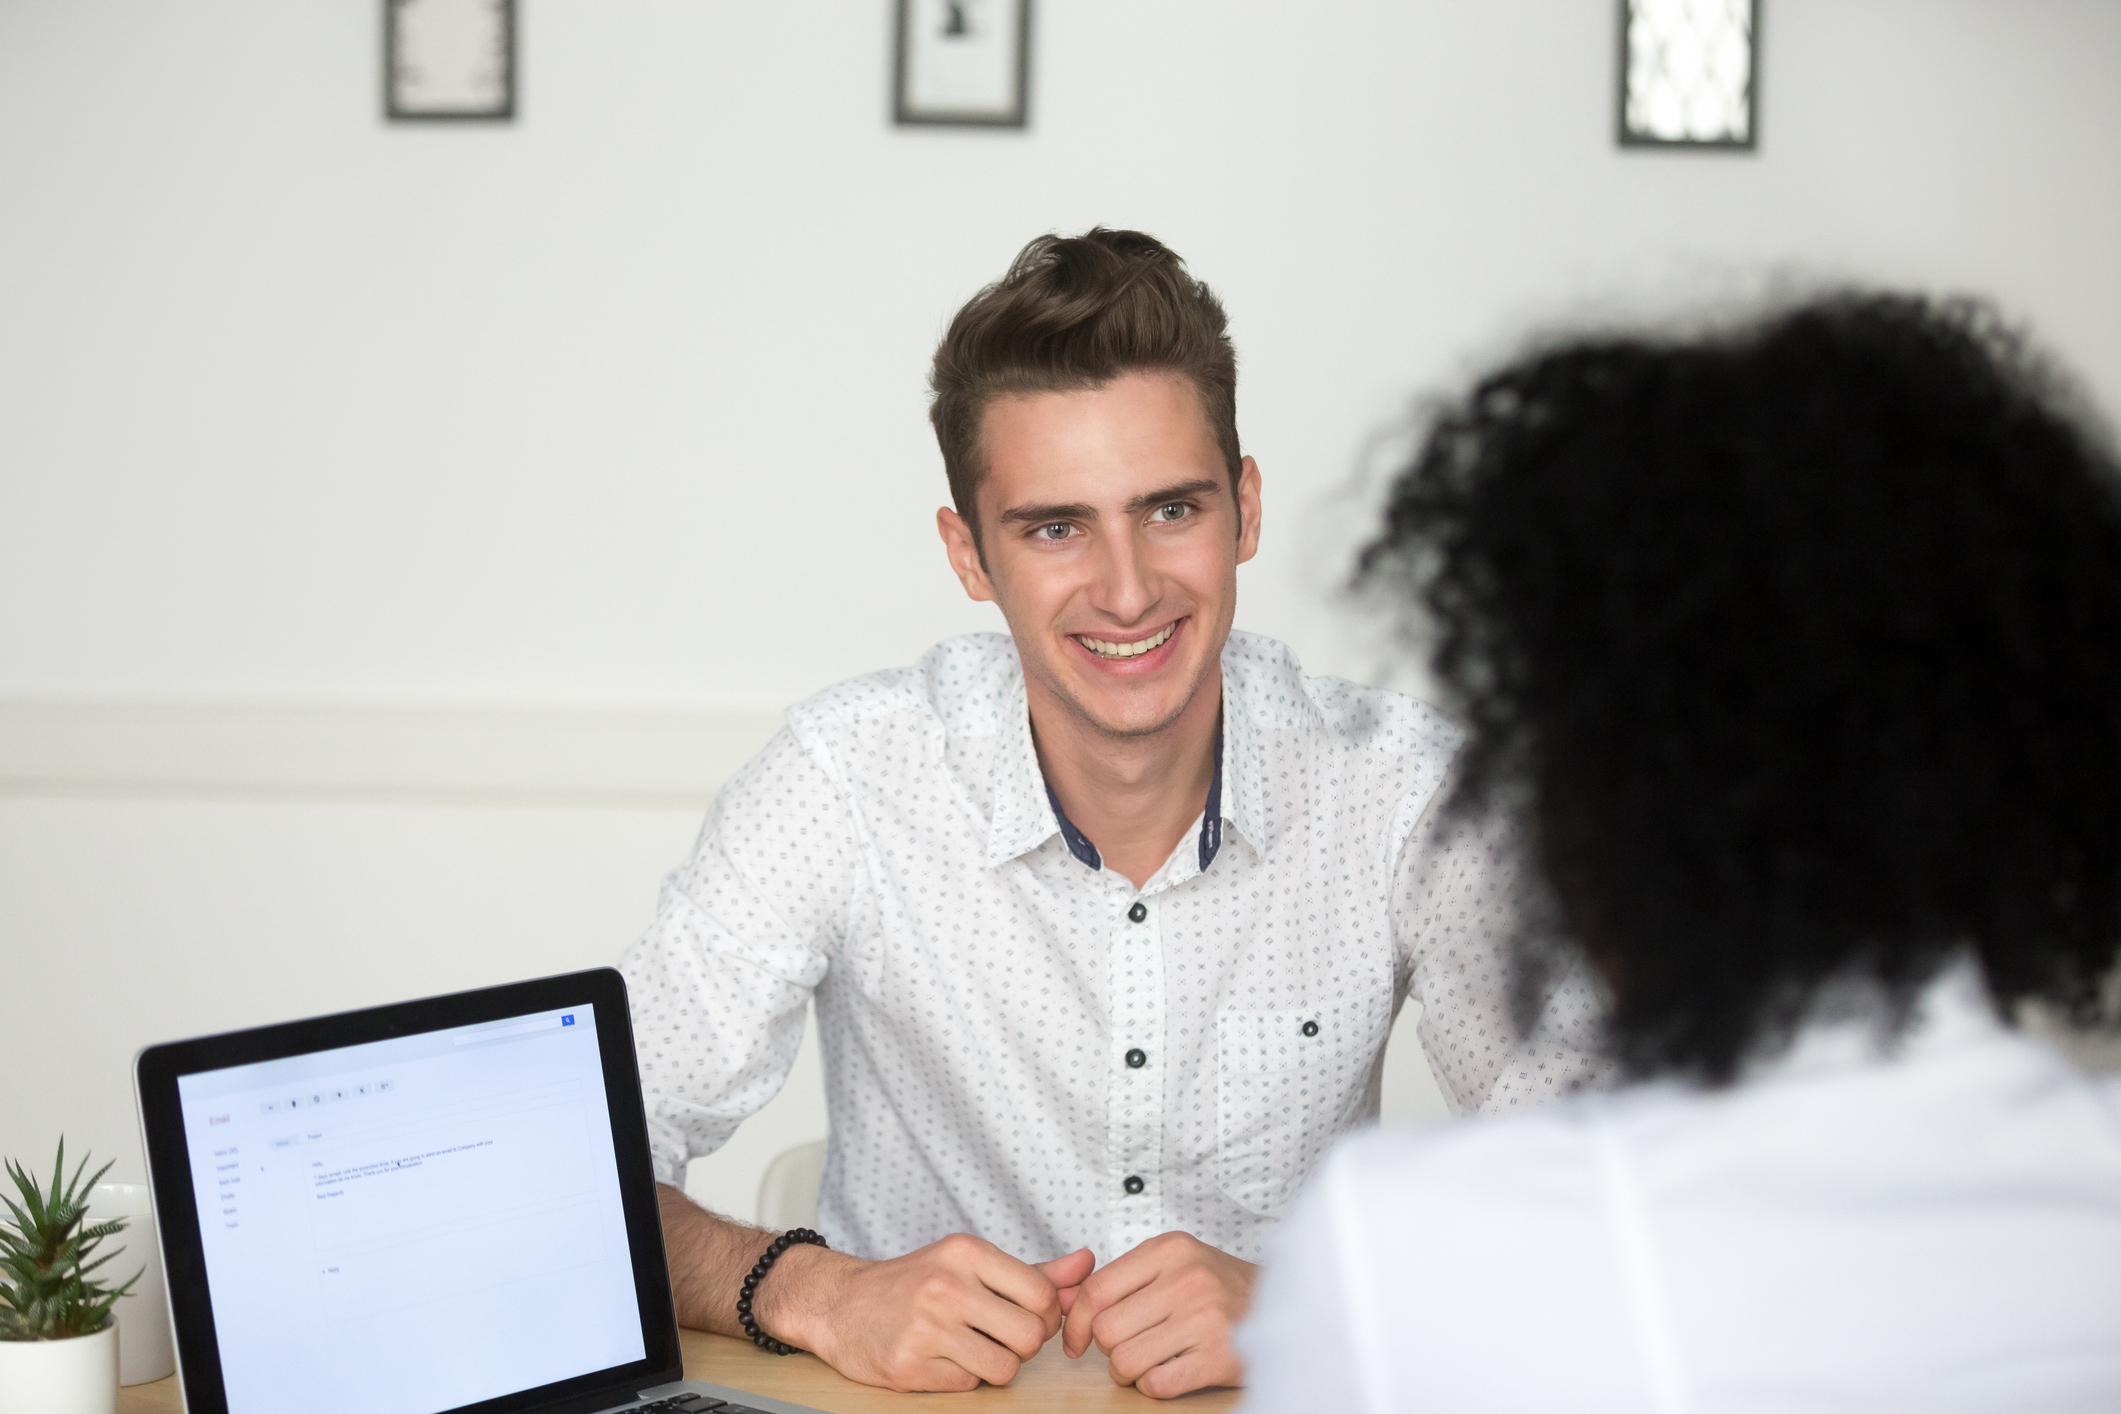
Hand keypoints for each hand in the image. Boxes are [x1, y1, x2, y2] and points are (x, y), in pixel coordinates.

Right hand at [756, 1233, 1094, 1391]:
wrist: (840, 1305)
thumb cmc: (914, 1282)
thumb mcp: (970, 1263)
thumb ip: (1034, 1270)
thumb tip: (1088, 1264)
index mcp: (966, 1252)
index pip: (1042, 1293)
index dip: (1045, 1314)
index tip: (1025, 1315)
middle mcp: (947, 1286)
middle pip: (1030, 1335)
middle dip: (1024, 1344)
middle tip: (1001, 1336)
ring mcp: (926, 1327)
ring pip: (1005, 1367)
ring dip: (996, 1366)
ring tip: (971, 1348)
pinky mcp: (910, 1365)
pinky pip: (969, 1385)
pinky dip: (964, 1378)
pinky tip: (942, 1359)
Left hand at [1062, 1231, 1253, 1397]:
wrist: (1286, 1306)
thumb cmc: (1220, 1286)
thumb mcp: (1175, 1261)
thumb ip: (1123, 1277)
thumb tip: (1064, 1303)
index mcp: (1171, 1250)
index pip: (1097, 1290)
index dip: (1077, 1322)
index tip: (1077, 1341)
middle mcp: (1187, 1280)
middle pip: (1107, 1330)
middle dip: (1108, 1348)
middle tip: (1128, 1346)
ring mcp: (1205, 1319)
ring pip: (1126, 1361)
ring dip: (1129, 1371)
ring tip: (1149, 1361)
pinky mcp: (1220, 1357)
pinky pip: (1156, 1385)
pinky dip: (1154, 1386)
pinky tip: (1170, 1372)